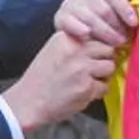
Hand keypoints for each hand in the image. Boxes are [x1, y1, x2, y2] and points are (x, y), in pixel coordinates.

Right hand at [1, 32, 116, 131]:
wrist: (29, 102)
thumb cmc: (40, 79)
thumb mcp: (53, 50)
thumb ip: (75, 44)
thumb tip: (101, 44)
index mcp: (66, 39)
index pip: (96, 35)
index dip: (97, 48)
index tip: (93, 55)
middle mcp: (75, 50)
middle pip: (107, 49)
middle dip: (103, 60)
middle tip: (92, 70)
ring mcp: (82, 69)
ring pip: (109, 67)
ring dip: (102, 76)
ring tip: (88, 81)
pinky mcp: (87, 87)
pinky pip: (104, 86)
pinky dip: (97, 92)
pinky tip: (84, 93)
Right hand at [55, 0, 137, 48]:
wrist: (76, 18)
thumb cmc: (102, 14)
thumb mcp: (114, 7)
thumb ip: (125, 9)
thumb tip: (138, 21)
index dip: (124, 9)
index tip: (134, 23)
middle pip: (103, 8)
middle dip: (116, 26)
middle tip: (125, 40)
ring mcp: (70, 3)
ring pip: (89, 17)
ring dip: (104, 32)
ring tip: (115, 44)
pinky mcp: (60, 16)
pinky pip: (70, 22)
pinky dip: (79, 28)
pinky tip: (87, 36)